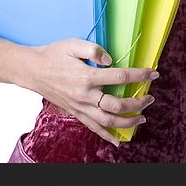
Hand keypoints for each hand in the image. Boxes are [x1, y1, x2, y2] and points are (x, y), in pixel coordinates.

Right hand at [24, 38, 157, 146]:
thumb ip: (93, 50)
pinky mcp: (75, 113)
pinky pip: (93, 128)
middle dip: (137, 103)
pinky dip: (106, 136)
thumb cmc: (53, 55)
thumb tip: (110, 60)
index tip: (153, 74)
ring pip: (107, 121)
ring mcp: (79, 107)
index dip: (139, 75)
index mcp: (86, 77)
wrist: (32, 70)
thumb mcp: (73, 44)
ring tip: (142, 118)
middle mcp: (84, 96)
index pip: (120, 77)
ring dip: (127, 122)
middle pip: (117, 105)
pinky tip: (118, 141)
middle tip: (150, 98)